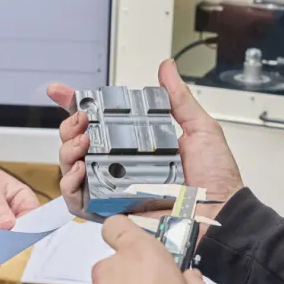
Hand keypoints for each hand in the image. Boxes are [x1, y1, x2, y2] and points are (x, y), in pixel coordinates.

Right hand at [48, 59, 245, 222]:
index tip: (61, 91)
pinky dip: (70, 185)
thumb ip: (179, 100)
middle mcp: (122, 165)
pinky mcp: (111, 211)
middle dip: (69, 126)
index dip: (76, 105)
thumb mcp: (200, 130)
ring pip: (71, 168)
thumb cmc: (216, 179)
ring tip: (81, 142)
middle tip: (82, 121)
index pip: (101, 121)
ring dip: (67, 151)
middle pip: (77, 142)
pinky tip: (80, 170)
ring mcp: (114, 188)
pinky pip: (78, 201)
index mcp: (139, 143)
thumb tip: (167, 68)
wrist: (222, 215)